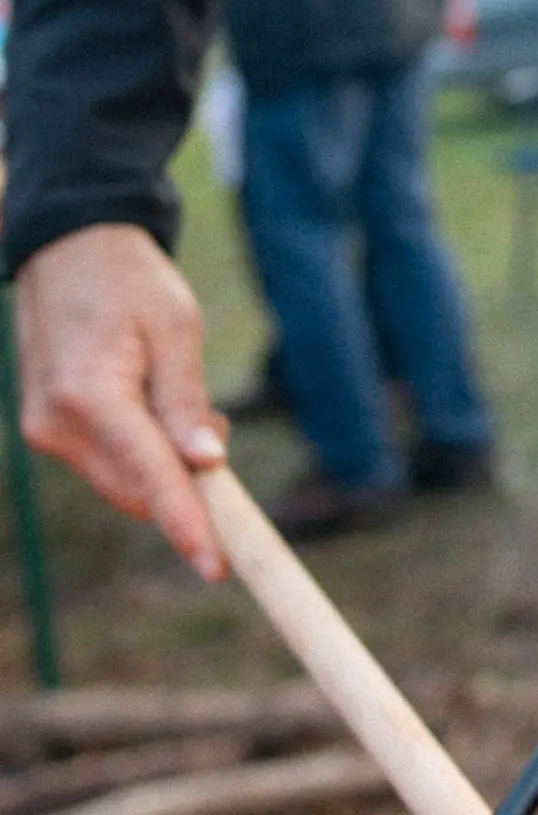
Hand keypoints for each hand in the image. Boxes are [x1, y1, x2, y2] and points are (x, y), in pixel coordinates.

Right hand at [15, 224, 228, 578]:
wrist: (67, 248)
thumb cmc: (129, 281)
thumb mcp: (175, 329)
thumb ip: (186, 402)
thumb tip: (207, 464)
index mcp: (89, 394)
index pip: (150, 476)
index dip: (188, 523)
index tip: (214, 567)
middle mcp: (56, 422)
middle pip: (139, 494)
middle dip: (187, 481)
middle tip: (210, 416)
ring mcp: (45, 432)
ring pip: (126, 487)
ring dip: (166, 469)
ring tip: (175, 399)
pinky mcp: (47, 432)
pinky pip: (110, 468)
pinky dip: (143, 457)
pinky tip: (150, 407)